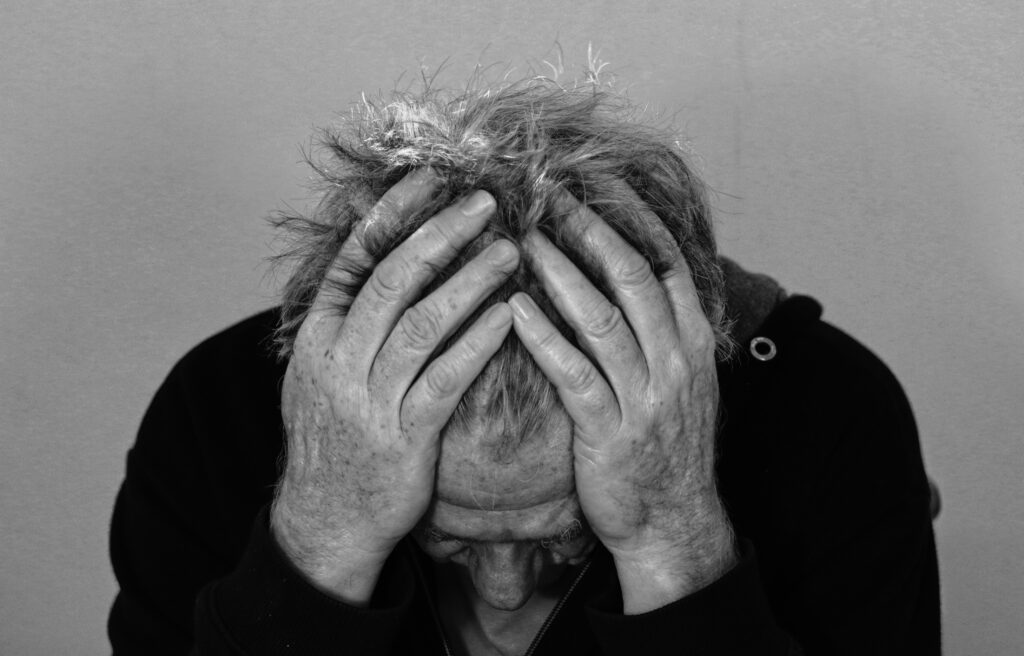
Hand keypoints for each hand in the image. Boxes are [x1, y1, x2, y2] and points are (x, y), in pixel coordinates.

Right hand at [271, 171, 518, 603]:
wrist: (326, 520)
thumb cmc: (336, 439)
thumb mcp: (319, 375)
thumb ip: (346, 322)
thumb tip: (376, 260)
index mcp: (318, 337)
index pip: (354, 259)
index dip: (392, 214)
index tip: (429, 177)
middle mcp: (338, 360)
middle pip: (393, 280)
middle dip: (440, 234)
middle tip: (485, 202)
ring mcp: (370, 399)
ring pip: (423, 324)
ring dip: (469, 281)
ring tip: (510, 250)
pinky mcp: (404, 436)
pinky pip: (446, 379)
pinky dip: (478, 343)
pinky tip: (510, 315)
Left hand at [509, 199, 735, 612]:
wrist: (672, 519)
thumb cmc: (664, 443)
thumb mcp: (681, 379)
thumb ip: (661, 327)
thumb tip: (629, 271)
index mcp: (693, 341)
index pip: (668, 262)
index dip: (633, 217)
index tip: (599, 181)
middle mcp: (675, 361)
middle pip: (634, 278)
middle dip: (593, 230)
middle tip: (552, 194)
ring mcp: (645, 397)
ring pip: (603, 319)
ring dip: (561, 273)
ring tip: (523, 239)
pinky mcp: (609, 432)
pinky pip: (574, 374)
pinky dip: (544, 338)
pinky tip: (513, 308)